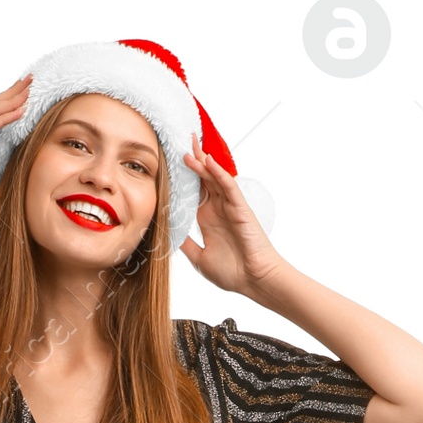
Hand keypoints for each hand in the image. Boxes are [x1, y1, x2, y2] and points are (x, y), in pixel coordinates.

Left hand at [177, 139, 283, 295]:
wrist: (254, 281)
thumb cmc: (232, 272)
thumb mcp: (199, 258)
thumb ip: (185, 242)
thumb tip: (168, 231)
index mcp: (207, 218)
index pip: (192, 192)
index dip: (182, 178)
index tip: (169, 163)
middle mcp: (218, 209)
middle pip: (203, 179)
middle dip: (193, 161)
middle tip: (181, 142)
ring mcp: (229, 207)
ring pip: (214, 178)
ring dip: (203, 162)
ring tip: (191, 146)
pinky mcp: (240, 208)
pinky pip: (229, 186)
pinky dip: (219, 173)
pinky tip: (209, 161)